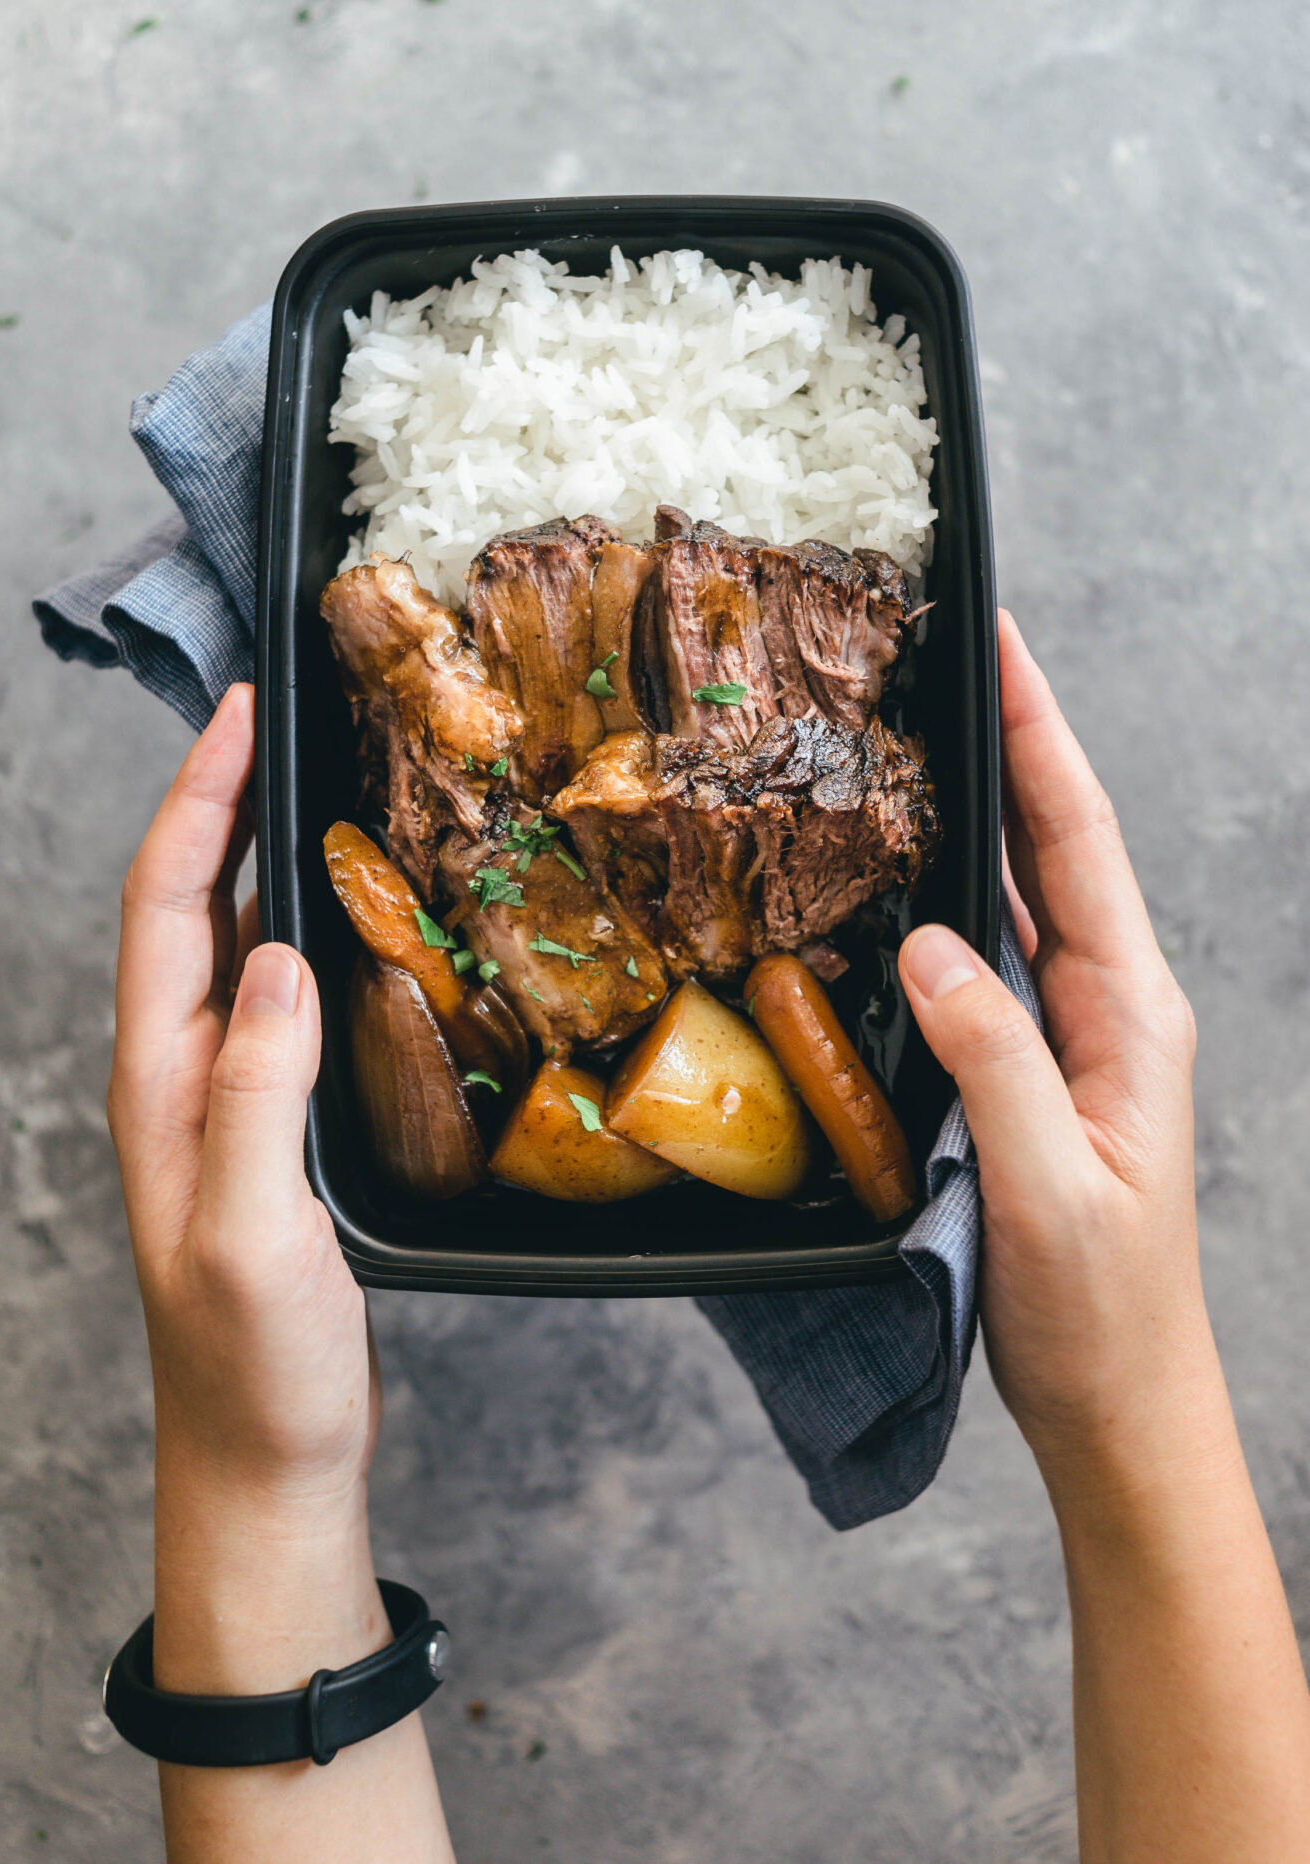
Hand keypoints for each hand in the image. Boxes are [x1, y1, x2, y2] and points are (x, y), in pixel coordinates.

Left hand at [108, 685, 385, 1696]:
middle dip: (217, 799)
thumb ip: (258, 1092)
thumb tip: (281, 955)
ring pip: (224, 943)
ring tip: (302, 782)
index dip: (197, 802)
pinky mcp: (265, 1127)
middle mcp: (176, 1075)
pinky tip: (338, 915)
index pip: (163, 906)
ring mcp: (218, 1099)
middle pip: (182, 904)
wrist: (262, 1457)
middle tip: (275, 716)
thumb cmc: (251, 1364)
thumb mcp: (249, 1229)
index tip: (239, 714)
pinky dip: (295, 928)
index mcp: (159, 1082)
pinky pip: (269, 997)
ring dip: (251, 853)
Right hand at [898, 612, 1207, 1491]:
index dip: (1039, 732)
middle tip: (951, 652)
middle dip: (1010, 739)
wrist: (1123, 1406)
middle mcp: (1108, 1007)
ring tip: (929, 729)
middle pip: (1054, 843)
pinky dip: (958, 895)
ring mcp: (1075, 1039)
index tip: (1003, 641)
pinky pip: (993, 959)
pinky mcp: (1036, 1074)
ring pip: (1022, 895)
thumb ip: (992, 1062)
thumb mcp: (1045, 1188)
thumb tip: (928, 947)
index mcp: (1129, 1013)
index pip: (1076, 840)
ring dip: (985, 807)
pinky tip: (918, 872)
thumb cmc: (1101, 1314)